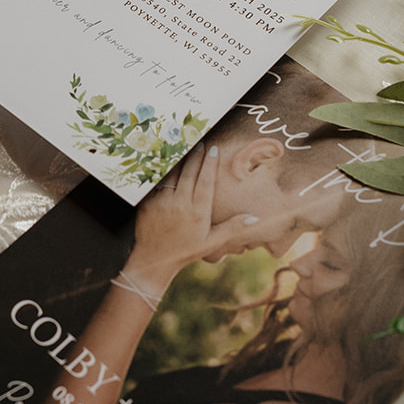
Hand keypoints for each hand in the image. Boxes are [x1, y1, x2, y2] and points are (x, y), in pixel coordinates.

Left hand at [128, 145, 262, 291]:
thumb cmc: (186, 251)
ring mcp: (162, 202)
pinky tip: (168, 162)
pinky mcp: (148, 203)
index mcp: (198, 213)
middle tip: (202, 142)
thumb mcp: (212, 242)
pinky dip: (164, 171)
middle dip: (197, 155)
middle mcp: (180, 204)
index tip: (214, 149)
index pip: (206, 181)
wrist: (154, 260)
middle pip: (190, 172)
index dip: (210, 163)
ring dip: (181, 160)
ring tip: (187, 148)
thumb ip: (232, 227)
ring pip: (173, 174)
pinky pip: (157, 182)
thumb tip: (255, 218)